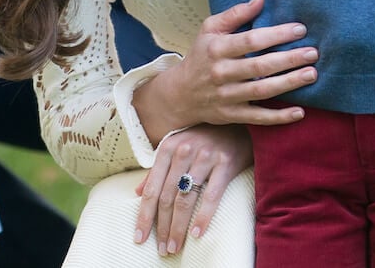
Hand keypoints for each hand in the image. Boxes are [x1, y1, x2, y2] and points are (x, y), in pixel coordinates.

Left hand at [134, 124, 250, 256]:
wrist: (238, 123)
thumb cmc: (204, 138)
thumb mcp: (176, 147)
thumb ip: (157, 170)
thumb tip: (137, 192)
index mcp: (167, 148)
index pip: (151, 189)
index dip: (144, 215)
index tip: (139, 237)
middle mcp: (183, 151)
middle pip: (167, 197)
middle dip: (162, 227)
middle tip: (162, 250)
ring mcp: (204, 156)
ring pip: (185, 198)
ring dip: (179, 227)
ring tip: (175, 246)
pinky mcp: (225, 162)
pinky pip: (212, 194)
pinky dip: (203, 216)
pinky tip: (197, 233)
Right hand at [135, 0, 317, 138]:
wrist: (181, 93)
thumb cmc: (201, 55)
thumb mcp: (209, 29)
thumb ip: (235, 14)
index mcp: (217, 48)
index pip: (250, 40)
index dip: (276, 34)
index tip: (300, 29)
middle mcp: (221, 72)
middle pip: (260, 66)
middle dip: (289, 59)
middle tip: (313, 53)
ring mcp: (226, 96)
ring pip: (262, 91)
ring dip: (289, 83)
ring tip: (311, 74)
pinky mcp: (231, 115)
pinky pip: (258, 117)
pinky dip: (279, 117)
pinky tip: (300, 112)